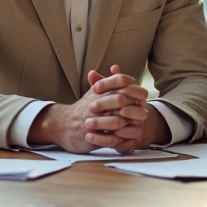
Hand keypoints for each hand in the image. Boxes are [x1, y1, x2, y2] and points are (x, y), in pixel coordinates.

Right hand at [31, 65, 148, 152]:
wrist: (62, 125)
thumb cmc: (82, 109)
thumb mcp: (93, 92)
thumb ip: (106, 81)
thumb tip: (117, 67)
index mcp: (98, 91)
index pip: (120, 85)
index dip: (135, 91)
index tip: (142, 98)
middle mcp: (95, 104)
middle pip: (121, 101)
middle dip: (135, 108)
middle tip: (144, 113)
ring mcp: (93, 120)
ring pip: (118, 121)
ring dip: (131, 124)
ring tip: (139, 126)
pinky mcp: (91, 136)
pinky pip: (112, 139)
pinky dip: (123, 139)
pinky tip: (130, 138)